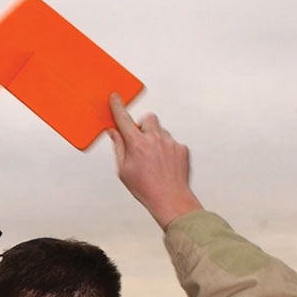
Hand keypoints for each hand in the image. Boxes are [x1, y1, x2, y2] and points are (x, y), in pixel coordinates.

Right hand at [107, 93, 201, 228]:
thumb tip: (114, 133)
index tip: (115, 97)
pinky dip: (167, 150)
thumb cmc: (145, 188)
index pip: (124, 120)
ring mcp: (170, 142)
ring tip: (154, 160)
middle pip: (148, 118)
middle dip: (143, 125)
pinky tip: (164, 165)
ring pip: (161, 131)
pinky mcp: (182, 148)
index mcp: (137, 144)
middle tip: (140, 140)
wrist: (170, 199)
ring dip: (155, 139)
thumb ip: (119, 148)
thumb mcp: (123, 170)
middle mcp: (154, 139)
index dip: (118, 107)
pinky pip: (172, 142)